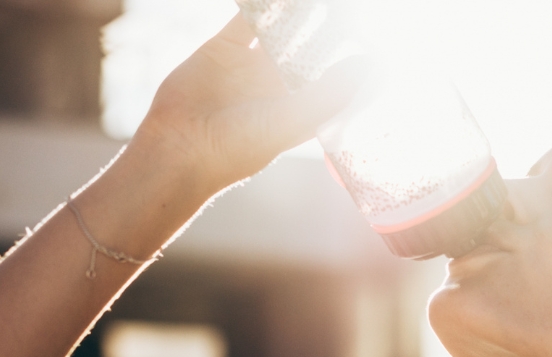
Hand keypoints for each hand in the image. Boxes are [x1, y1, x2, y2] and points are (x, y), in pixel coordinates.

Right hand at [128, 14, 367, 194]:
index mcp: (302, 104)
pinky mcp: (225, 47)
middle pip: (310, 46)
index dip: (350, 54)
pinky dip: (258, 4)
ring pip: (281, 29)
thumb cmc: (241, 147)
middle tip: (349, 9)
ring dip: (296, 11)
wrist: (181, 146)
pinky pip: (246, 19)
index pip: (333, 73)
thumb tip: (369, 65)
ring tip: (318, 2)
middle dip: (326, 28)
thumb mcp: (291, 122)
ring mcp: (252, 64)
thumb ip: (329, 94)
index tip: (371, 34)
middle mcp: (280, 83)